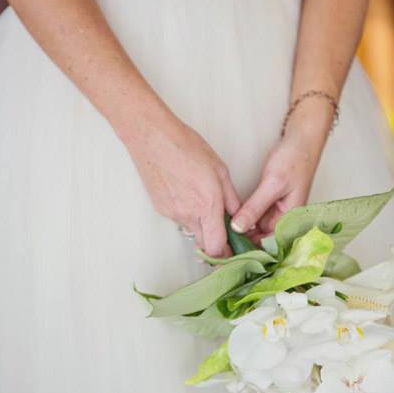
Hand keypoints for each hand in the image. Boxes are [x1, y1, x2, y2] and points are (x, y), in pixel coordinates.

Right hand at [123, 121, 241, 256]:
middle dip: (216, 242)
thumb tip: (240, 218)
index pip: (216, 247)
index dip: (226, 254)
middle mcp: (188, 214)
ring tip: (204, 202)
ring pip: (193, 230)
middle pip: (204, 244)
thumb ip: (232, 200)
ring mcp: (172, 213)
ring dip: (202, 225)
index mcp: (207, 205)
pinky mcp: (161, 209)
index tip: (234, 250)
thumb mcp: (221, 171)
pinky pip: (180, 219)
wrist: (152, 138)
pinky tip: (189, 195)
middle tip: (225, 231)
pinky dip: (188, 214)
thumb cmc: (187, 148)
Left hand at [231, 118, 325, 238]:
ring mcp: (278, 210)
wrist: (302, 142)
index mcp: (290, 218)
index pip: (269, 242)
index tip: (229, 250)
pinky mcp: (272, 201)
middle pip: (262, 237)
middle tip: (220, 241)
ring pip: (257, 226)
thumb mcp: (272, 184)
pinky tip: (231, 216)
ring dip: (242, 227)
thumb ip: (255, 207)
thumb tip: (238, 228)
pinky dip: (245, 215)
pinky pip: (256, 214)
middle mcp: (285, 218)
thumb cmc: (294, 161)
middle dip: (243, 239)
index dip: (250, 248)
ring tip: (222, 230)